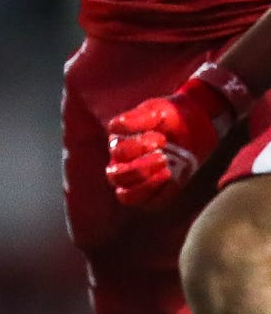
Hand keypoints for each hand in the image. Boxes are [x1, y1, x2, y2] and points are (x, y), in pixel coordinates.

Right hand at [106, 68, 247, 209]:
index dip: (135, 148)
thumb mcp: (157, 110)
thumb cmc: (172, 115)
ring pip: (126, 196)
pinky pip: (151, 203)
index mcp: (119, 143)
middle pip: (116, 177)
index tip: (160, 138)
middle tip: (163, 157)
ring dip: (146, 186)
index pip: (117, 153)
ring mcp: (139, 180)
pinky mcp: (157, 191)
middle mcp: (123, 163)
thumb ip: (137, 118)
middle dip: (139, 169)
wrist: (197, 123)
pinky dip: (162, 194)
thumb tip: (116, 128)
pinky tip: (175, 179)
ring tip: (167, 172)